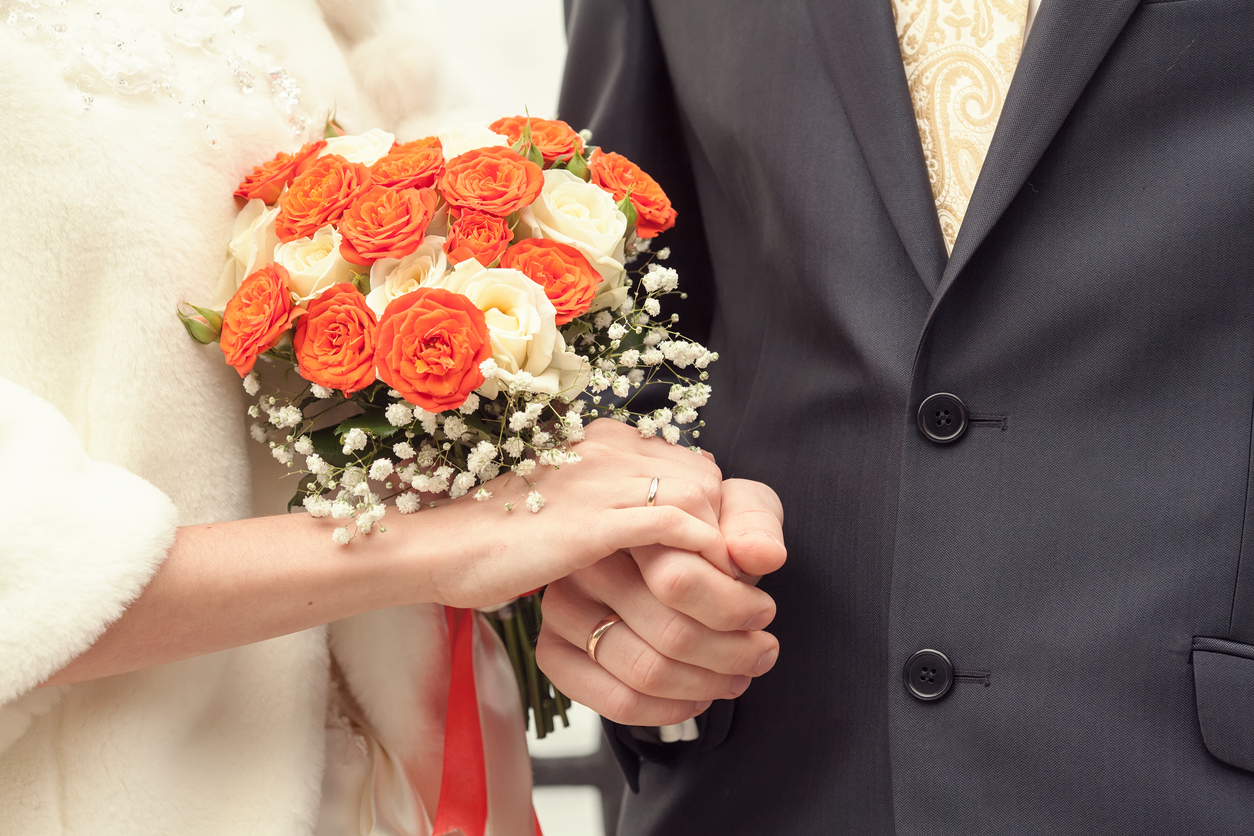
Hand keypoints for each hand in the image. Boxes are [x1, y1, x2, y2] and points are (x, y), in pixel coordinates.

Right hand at [419, 418, 727, 608]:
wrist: (438, 545)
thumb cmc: (494, 538)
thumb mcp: (563, 509)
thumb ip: (609, 505)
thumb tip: (654, 529)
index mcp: (600, 442)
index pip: (686, 465)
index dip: (712, 513)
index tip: (718, 558)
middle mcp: (606, 449)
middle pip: (702, 478)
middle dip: (726, 530)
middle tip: (732, 580)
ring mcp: (598, 481)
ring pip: (696, 499)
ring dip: (719, 550)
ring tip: (724, 593)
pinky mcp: (590, 521)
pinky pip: (670, 527)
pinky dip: (697, 555)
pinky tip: (698, 586)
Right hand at [536, 476, 785, 725]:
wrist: (665, 547)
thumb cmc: (702, 529)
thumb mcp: (737, 507)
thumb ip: (754, 524)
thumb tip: (762, 556)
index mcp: (624, 521)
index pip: (678, 580)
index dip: (733, 607)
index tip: (763, 613)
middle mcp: (582, 563)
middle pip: (670, 633)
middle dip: (732, 653)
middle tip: (763, 653)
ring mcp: (562, 608)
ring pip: (646, 670)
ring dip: (706, 684)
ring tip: (739, 676)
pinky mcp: (553, 650)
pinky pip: (616, 700)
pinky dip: (668, 710)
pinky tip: (697, 697)